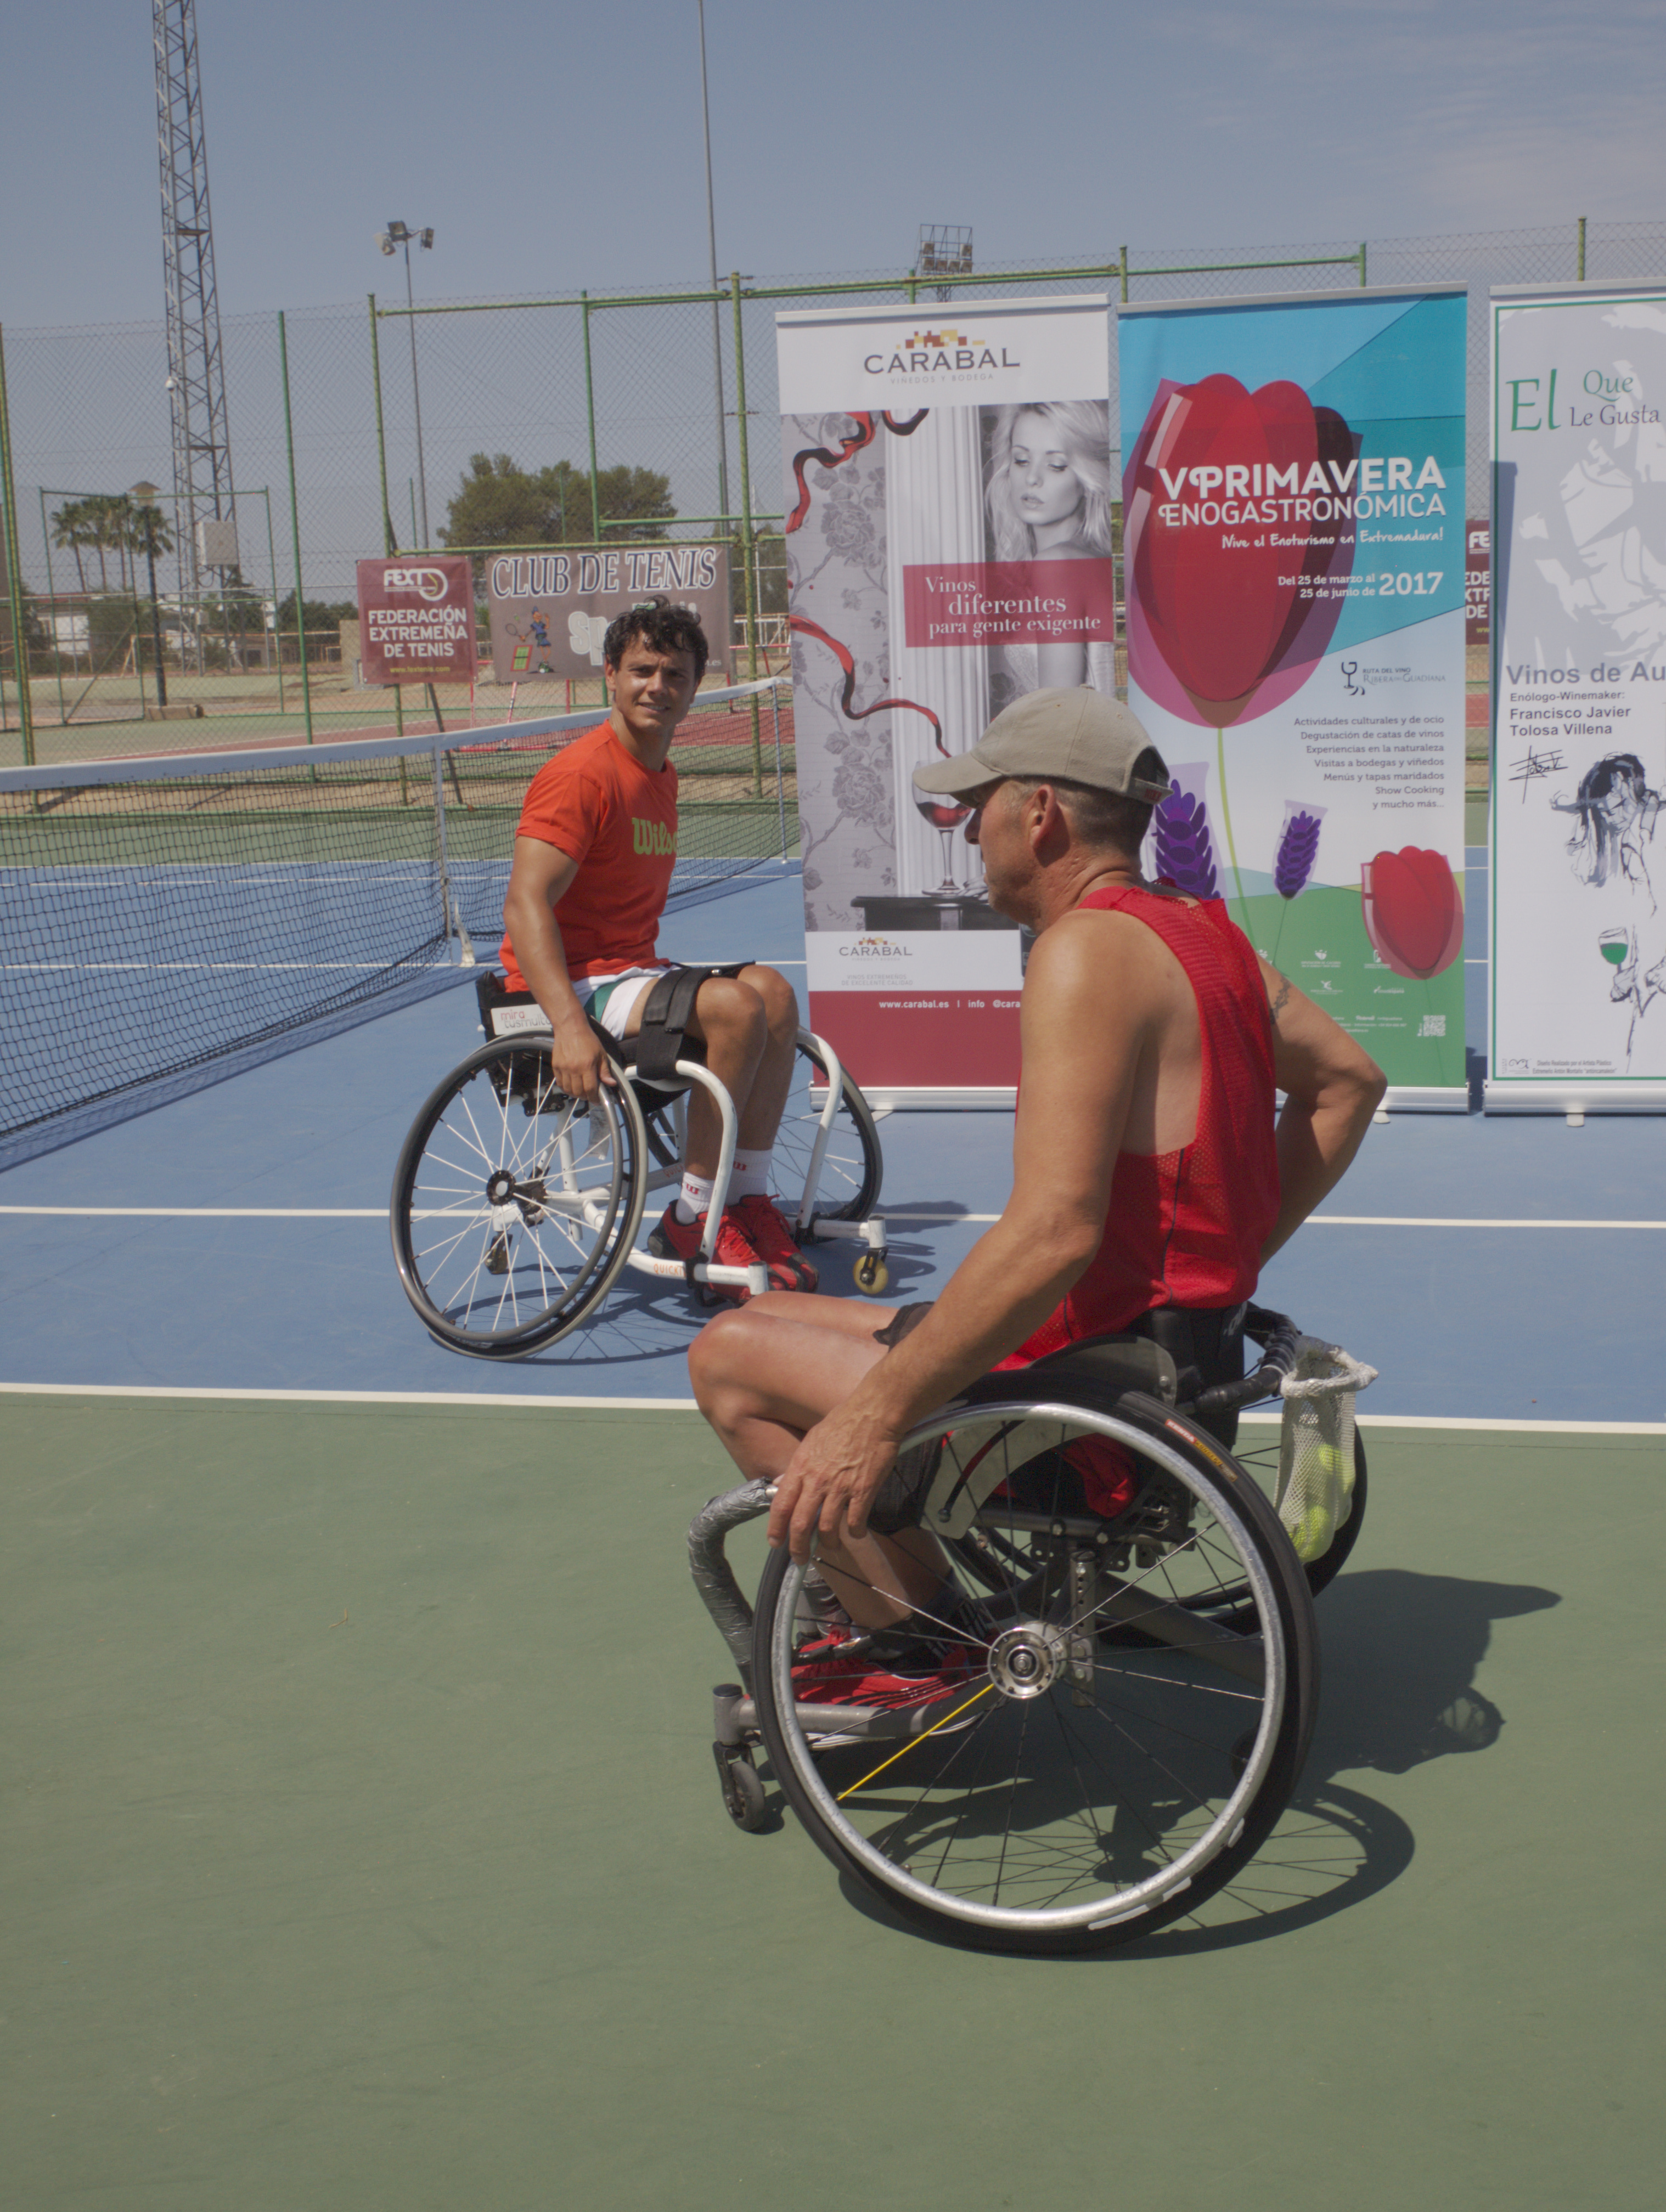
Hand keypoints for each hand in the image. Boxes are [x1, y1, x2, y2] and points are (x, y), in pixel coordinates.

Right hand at [546, 1010, 611, 1103]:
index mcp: (587, 1066)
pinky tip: (571, 1085)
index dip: (594, 1098)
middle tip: (590, 1095)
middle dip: (585, 1096)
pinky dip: (566, 1087)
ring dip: (575, 1093)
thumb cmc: (587, 1039)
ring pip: (568, 1090)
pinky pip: (560, 1083)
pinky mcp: (556, 1066)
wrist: (570, 1028)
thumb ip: (604, 1071)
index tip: (597, 1100)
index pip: (590, 1089)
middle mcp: (574, 1069)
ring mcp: (563, 1068)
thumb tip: (611, 1083)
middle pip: (578, 1092)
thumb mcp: (601, 1054)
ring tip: (581, 1091)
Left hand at [766, 1400, 903, 1562]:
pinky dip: (856, 1532)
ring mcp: (840, 1487)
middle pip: (801, 1524)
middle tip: (801, 1558)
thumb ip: (796, 1467)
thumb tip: (780, 1484)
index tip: (775, 1542)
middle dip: (799, 1547)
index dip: (776, 1528)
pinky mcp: (863, 1490)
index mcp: (801, 1467)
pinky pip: (856, 1521)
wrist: (872, 1415)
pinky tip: (857, 1531)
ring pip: (828, 1528)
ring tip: (831, 1545)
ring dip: (829, 1543)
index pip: (781, 1505)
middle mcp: (817, 1480)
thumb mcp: (810, 1442)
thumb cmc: (842, 1423)